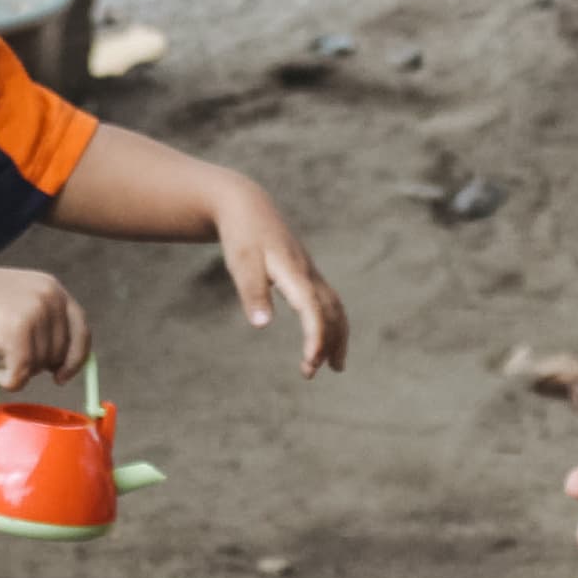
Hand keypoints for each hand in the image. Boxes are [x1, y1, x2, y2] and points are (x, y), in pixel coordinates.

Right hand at [0, 261, 89, 389]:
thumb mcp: (18, 301)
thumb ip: (42, 323)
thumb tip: (60, 365)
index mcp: (53, 289)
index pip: (81, 330)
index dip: (76, 358)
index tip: (63, 375)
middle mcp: (49, 298)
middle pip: (59, 353)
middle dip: (37, 365)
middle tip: (9, 356)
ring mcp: (34, 314)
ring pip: (39, 366)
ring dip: (17, 370)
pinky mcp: (17, 332)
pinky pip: (21, 375)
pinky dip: (8, 380)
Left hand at [211, 178, 348, 374]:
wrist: (247, 205)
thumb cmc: (241, 235)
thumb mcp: (241, 263)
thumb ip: (252, 293)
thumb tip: (262, 325)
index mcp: (293, 271)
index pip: (312, 308)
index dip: (315, 336)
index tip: (310, 362)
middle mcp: (308, 273)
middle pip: (331, 311)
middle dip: (327, 343)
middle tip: (310, 372)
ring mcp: (310, 272)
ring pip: (334, 307)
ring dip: (337, 337)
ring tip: (335, 366)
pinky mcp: (305, 273)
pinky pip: (328, 302)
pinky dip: (331, 323)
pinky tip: (323, 338)